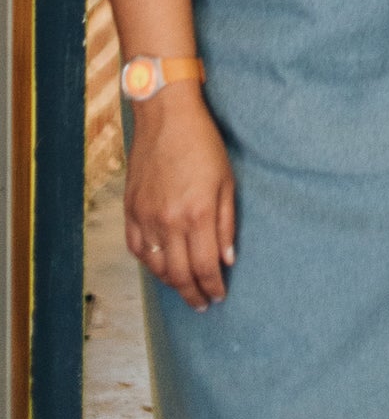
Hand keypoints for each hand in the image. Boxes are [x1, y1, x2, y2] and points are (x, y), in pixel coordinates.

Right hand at [125, 85, 235, 310]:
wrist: (166, 116)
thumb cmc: (202, 143)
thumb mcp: (226, 180)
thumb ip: (227, 223)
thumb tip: (228, 258)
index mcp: (198, 214)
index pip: (206, 266)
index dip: (213, 287)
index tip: (219, 296)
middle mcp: (169, 221)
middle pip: (180, 274)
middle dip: (193, 293)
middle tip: (203, 303)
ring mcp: (146, 217)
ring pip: (157, 267)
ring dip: (172, 283)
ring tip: (185, 288)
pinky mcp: (130, 210)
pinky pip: (137, 249)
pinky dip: (149, 264)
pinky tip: (160, 268)